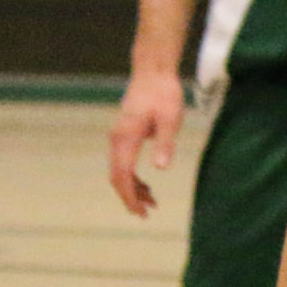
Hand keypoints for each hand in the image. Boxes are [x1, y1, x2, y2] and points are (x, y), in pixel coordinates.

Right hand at [110, 69, 187, 215]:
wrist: (153, 73)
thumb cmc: (164, 94)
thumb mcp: (170, 119)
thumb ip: (164, 143)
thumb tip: (160, 169)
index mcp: (126, 138)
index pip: (122, 175)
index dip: (129, 196)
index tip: (139, 212)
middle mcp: (117, 139)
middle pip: (117, 177)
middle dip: (129, 197)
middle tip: (146, 214)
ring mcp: (118, 137)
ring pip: (119, 171)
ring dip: (132, 188)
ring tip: (152, 203)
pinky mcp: (123, 135)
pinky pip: (123, 162)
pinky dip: (132, 176)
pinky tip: (147, 185)